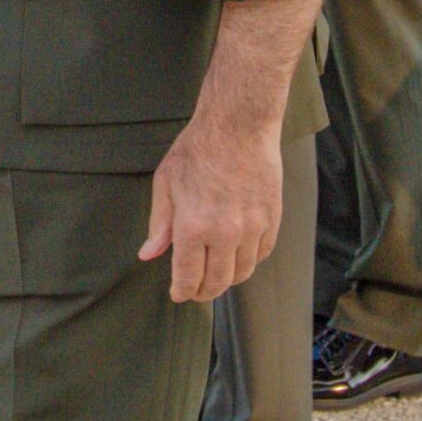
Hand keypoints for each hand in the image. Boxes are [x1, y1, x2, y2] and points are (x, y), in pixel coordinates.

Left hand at [139, 109, 283, 303]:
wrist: (238, 126)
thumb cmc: (197, 150)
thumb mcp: (166, 182)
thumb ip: (159, 224)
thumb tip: (149, 255)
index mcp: (193, 226)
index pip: (187, 276)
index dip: (181, 291)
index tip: (178, 294)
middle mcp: (224, 234)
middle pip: (217, 282)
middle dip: (203, 292)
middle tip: (195, 291)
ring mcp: (252, 228)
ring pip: (242, 272)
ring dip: (227, 280)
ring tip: (215, 275)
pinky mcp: (272, 219)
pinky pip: (262, 254)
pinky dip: (249, 261)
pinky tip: (237, 257)